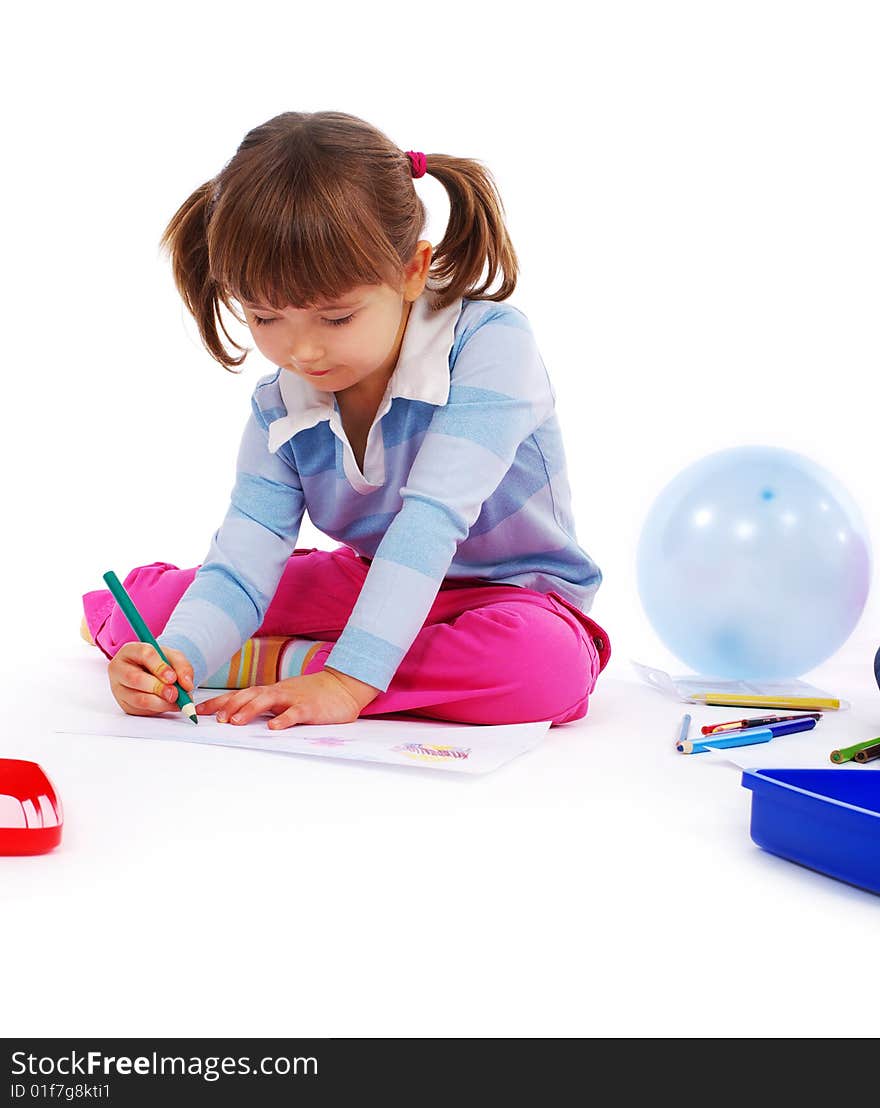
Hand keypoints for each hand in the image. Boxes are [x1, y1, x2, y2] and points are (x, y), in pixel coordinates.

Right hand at [108, 642, 194, 716]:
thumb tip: (187, 685)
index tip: (173, 678)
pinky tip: (168, 704)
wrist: (152, 673)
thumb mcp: (173, 658)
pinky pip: (141, 710)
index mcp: (131, 650)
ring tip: (175, 701)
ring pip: (138, 699)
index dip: (160, 667)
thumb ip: (183, 667)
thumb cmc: (159, 662)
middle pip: (135, 679)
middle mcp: (119, 668)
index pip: (144, 654)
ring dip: (160, 702)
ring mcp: (119, 688)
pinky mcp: (124, 704)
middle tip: (175, 694)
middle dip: (158, 688)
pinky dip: (158, 709)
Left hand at [197, 667, 379, 729]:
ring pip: (268, 700)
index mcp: (271, 692)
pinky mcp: (311, 708)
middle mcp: (279, 692)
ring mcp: (294, 698)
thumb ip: (266, 706)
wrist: (344, 686)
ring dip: (249, 710)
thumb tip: (238, 718)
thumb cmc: (312, 695)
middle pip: (250, 695)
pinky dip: (284, 719)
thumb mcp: (286, 699)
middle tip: (213, 719)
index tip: (198, 711)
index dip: (219, 702)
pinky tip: (274, 727)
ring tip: (234, 722)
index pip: (240, 695)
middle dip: (229, 705)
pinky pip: (295, 713)